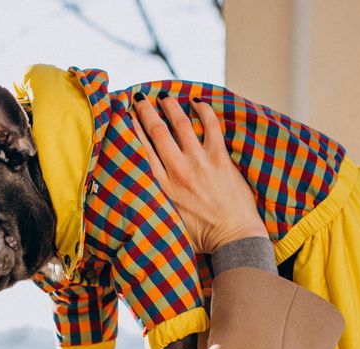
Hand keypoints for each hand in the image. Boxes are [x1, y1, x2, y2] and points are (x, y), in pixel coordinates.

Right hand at [131, 93, 267, 253]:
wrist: (234, 239)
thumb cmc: (203, 238)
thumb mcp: (169, 222)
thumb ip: (157, 203)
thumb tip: (142, 194)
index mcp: (163, 188)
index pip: (141, 150)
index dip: (131, 129)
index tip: (125, 115)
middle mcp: (178, 171)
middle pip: (157, 131)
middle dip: (145, 111)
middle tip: (139, 98)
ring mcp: (200, 163)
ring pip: (180, 124)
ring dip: (170, 106)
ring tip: (164, 97)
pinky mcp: (220, 159)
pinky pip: (211, 126)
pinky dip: (203, 110)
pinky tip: (197, 101)